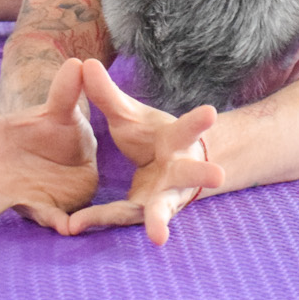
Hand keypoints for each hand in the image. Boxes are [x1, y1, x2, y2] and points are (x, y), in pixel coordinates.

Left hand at [64, 59, 225, 245]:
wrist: (167, 173)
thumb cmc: (151, 140)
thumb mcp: (129, 116)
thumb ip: (107, 95)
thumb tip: (84, 62)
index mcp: (178, 142)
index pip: (189, 129)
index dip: (199, 122)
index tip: (211, 113)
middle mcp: (179, 172)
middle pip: (193, 173)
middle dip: (205, 174)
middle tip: (218, 176)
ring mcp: (166, 197)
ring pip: (163, 209)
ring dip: (158, 221)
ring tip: (158, 237)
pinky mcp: (145, 215)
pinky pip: (124, 219)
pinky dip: (102, 221)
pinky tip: (79, 226)